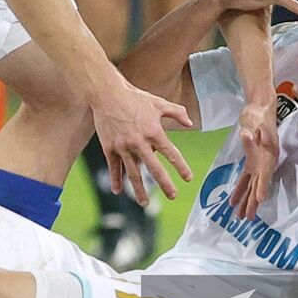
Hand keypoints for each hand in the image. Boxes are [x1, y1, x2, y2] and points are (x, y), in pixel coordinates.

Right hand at [92, 80, 193, 205]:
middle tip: (173, 195)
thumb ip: (176, 113)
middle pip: (154, 168)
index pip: (171, 153)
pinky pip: (114, 167)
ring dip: (139, 189)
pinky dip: (116, 179)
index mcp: (154, 131)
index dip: (180, 167)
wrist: (107, 94)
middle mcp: (139, 142)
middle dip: (165, 184)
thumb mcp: (158, 102)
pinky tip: (118, 191)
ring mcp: (123, 146)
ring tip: (144, 202)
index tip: (188, 178)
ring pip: (133, 173)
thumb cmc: (134, 97)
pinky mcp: (109, 147)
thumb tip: (190, 123)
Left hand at [228, 101, 278, 219]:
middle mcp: (266, 161)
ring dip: (246, 200)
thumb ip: (250, 130)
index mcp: (268, 153)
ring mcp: (259, 161)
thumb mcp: (253, 120)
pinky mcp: (252, 160)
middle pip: (259, 184)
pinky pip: (246, 178)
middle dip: (253, 202)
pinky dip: (240, 190)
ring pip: (252, 185)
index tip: (259, 200)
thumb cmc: (257, 112)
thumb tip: (245, 135)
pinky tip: (233, 201)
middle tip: (247, 218)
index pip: (265, 173)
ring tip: (240, 217)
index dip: (262, 186)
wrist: (261, 105)